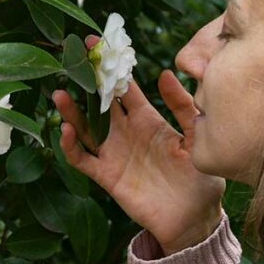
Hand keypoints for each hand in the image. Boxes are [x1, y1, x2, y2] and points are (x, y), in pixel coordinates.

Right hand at [52, 44, 224, 255]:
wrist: (196, 219)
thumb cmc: (202, 178)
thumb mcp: (197, 136)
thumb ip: (182, 106)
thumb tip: (165, 72)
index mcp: (148, 120)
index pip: (125, 89)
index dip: (112, 68)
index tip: (97, 45)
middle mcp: (127, 133)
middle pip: (100, 104)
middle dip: (86, 84)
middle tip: (71, 60)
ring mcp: (115, 154)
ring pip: (86, 129)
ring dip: (72, 113)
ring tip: (60, 94)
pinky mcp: (108, 177)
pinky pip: (84, 159)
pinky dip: (72, 146)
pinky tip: (66, 131)